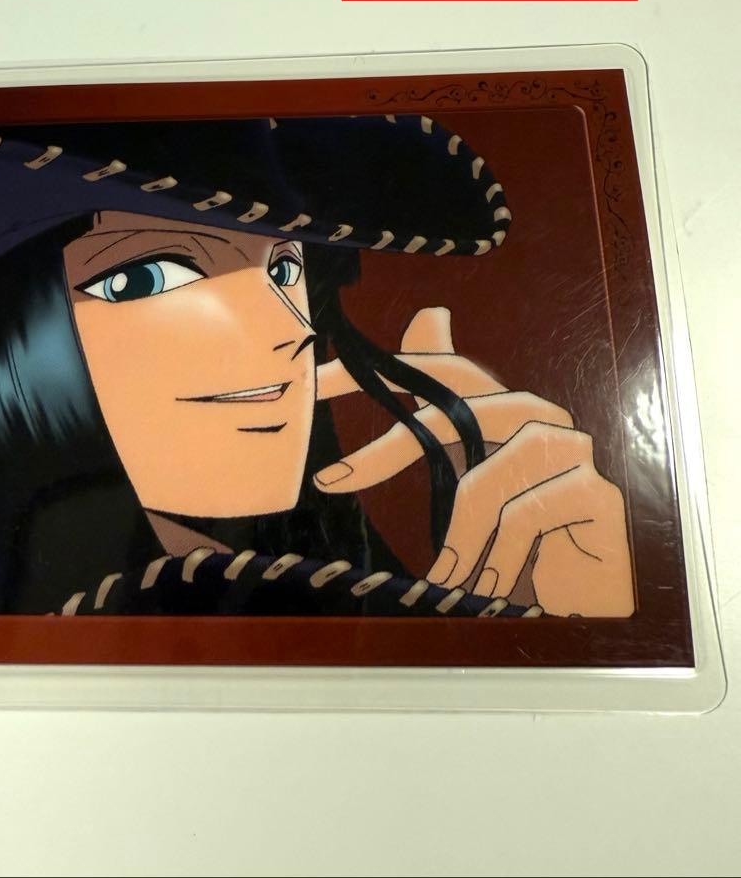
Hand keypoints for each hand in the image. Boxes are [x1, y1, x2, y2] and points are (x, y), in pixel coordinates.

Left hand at [314, 307, 634, 617]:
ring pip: (486, 477)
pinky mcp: (595, 493)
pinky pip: (524, 514)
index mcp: (501, 408)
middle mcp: (538, 416)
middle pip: (457, 409)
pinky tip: (487, 586)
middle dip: (389, 445)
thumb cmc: (519, 541)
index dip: (381, 369)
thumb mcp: (468, 477)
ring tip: (444, 578)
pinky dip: (495, 555)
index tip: (316, 383)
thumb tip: (430, 314)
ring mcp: (570, 449)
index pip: (440, 368)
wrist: (586, 598)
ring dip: (458, 534)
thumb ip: (444, 413)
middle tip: (333, 478)